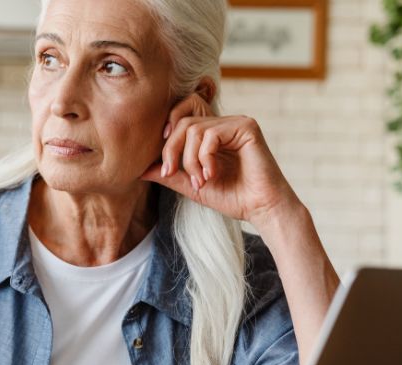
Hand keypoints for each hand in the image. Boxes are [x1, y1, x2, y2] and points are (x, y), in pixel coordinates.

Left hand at [142, 94, 300, 227]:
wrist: (261, 209)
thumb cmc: (232, 197)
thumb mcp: (191, 185)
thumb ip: (170, 174)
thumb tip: (140, 170)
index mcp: (212, 133)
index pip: (181, 119)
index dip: (166, 138)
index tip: (164, 167)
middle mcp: (224, 123)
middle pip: (183, 122)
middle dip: (171, 151)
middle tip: (172, 175)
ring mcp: (236, 122)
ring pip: (193, 129)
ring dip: (190, 160)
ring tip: (200, 182)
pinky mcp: (246, 127)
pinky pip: (211, 134)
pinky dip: (204, 157)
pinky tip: (211, 175)